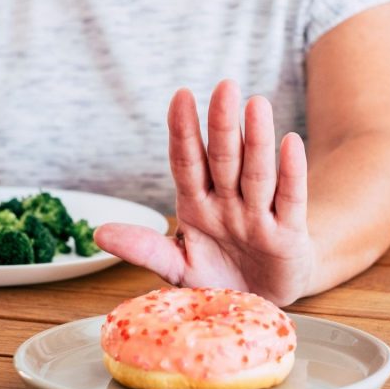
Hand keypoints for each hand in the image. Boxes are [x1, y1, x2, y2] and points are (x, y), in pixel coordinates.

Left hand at [95, 80, 313, 305]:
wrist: (263, 302)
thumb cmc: (218, 276)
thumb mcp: (177, 267)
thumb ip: (144, 249)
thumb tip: (99, 232)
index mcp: (196, 204)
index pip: (187, 162)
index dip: (183, 131)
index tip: (181, 96)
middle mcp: (227, 201)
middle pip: (223, 158)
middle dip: (222, 124)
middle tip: (225, 86)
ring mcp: (258, 215)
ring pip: (256, 172)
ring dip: (256, 140)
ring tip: (257, 104)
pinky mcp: (288, 234)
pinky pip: (289, 199)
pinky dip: (291, 173)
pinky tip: (290, 142)